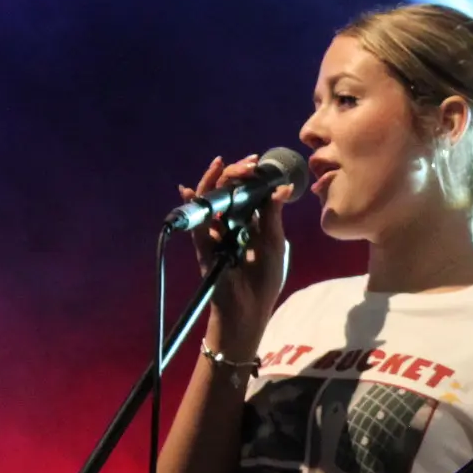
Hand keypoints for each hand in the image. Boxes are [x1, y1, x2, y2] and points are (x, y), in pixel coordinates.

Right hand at [178, 154, 291, 343]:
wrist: (249, 309)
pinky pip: (196, 222)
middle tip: (248, 163)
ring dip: (216, 181)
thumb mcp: (274, 242)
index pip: (247, 193)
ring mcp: (216, 234)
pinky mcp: (204, 246)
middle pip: (228, 192)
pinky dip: (193, 205)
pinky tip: (189, 190)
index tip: (258, 164)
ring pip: (211, 201)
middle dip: (236, 174)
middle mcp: (231, 225)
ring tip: (224, 165)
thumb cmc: (265, 279)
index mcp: (250, 223)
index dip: (251, 177)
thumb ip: (274, 214)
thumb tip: (282, 186)